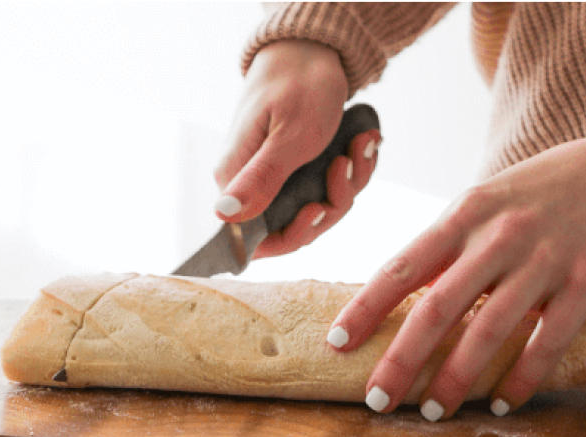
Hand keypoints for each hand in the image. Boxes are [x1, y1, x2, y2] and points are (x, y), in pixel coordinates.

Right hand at [214, 39, 381, 259]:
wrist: (315, 48)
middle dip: (332, 202)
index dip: (293, 234)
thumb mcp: (289, 136)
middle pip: (295, 228)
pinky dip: (353, 169)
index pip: (257, 239)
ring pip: (319, 209)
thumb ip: (260, 179)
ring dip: (349, 180)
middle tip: (346, 163)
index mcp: (238, 180)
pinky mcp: (299, 171)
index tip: (319, 208)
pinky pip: (330, 189)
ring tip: (359, 143)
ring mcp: (278, 179)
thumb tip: (224, 215)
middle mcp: (253, 185)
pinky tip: (361, 142)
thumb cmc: (298, 84)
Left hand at [326, 131, 585, 418]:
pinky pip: (548, 341)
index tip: (336, 343)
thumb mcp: (484, 203)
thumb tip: (398, 301)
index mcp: (464, 215)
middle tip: (377, 398)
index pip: (402, 266)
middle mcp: (499, 237)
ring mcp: (544, 260)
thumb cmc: (541, 192)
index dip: (365, 308)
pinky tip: (501, 404)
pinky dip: (521, 378)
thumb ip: (446, 248)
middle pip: (437, 308)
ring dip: (456, 379)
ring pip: (489, 330)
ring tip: (432, 411)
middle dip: (402, 359)